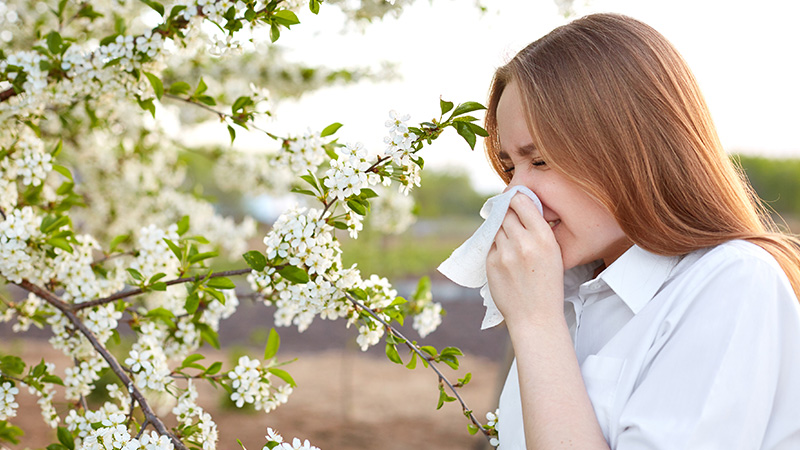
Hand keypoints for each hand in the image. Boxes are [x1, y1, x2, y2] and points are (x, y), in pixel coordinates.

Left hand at [486, 193, 564, 328]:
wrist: (535, 317)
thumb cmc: (547, 286)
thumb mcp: (554, 254)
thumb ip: (538, 231)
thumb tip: (521, 208)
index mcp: (544, 237)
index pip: (522, 202)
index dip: (516, 198)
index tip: (514, 199)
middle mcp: (523, 242)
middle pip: (506, 213)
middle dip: (507, 214)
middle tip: (510, 219)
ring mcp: (505, 253)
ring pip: (496, 228)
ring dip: (501, 230)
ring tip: (511, 243)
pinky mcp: (491, 263)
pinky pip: (490, 244)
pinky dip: (496, 246)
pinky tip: (506, 258)